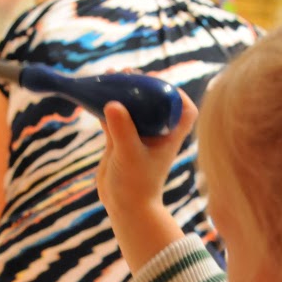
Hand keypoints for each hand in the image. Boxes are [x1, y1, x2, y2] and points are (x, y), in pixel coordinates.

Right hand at [93, 91, 196, 272]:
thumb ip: (122, 130)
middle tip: (127, 73)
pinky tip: (95, 94)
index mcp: (169, 136)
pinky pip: (115, 118)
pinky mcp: (121, 141)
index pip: (185, 110)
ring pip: (132, 107)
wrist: (124, 208)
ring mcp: (138, 137)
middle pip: (155, 101)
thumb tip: (112, 103)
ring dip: (122, 92)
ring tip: (110, 74)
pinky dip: (106, 106)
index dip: (178, 94)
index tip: (160, 84)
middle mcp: (156, 134)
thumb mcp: (129, 155)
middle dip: (142, 85)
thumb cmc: (136, 185)